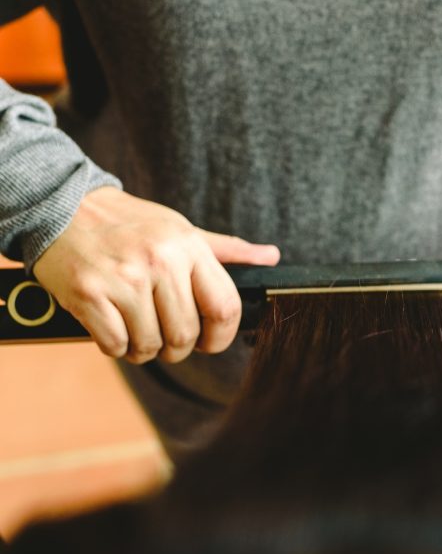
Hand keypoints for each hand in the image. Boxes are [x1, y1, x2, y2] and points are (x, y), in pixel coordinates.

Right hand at [33, 187, 279, 363]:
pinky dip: (114, 345)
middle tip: (163, 337)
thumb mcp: (181, 229)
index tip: (207, 342)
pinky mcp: (89, 293)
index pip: (225, 308)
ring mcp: (124, 277)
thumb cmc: (128, 223)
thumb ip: (227, 249)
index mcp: (189, 246)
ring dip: (143, 348)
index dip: (220, 337)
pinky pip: (115, 345)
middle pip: (186, 335)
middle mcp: (161, 261)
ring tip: (134, 327)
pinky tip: (110, 324)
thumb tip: (271, 257)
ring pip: (150, 345)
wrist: (60, 205)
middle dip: (176, 348)